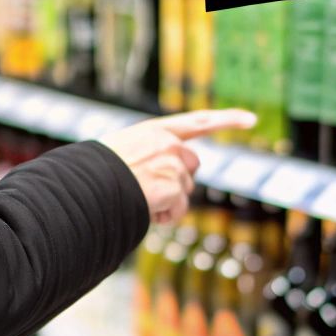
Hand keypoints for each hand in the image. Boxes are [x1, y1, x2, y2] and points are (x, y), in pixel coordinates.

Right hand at [96, 109, 257, 224]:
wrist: (85, 185)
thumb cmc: (92, 174)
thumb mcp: (120, 152)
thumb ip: (148, 155)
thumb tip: (169, 180)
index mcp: (153, 130)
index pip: (197, 121)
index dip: (227, 120)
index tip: (251, 120)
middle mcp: (167, 143)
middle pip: (192, 166)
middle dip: (178, 181)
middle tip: (149, 189)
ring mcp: (172, 164)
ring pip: (185, 190)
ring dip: (168, 200)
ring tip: (138, 197)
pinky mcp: (173, 186)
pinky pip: (176, 210)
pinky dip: (163, 216)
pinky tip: (144, 208)